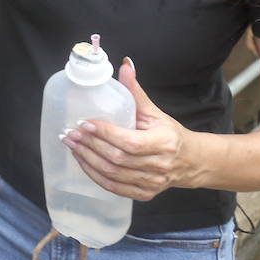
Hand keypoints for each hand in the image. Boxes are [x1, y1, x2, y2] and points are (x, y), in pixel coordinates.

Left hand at [60, 58, 196, 199]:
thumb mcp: (154, 112)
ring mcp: (152, 182)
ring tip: (72, 146)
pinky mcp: (144, 194)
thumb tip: (124, 65)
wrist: (189, 162)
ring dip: (88, 160)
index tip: (85, 123)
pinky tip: (83, 161)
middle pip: (118, 159)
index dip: (106, 134)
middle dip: (90, 146)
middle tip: (71, 133)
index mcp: (164, 142)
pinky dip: (95, 175)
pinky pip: (114, 187)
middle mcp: (159, 165)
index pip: (131, 142)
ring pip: (113, 174)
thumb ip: (136, 91)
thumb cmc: (169, 134)